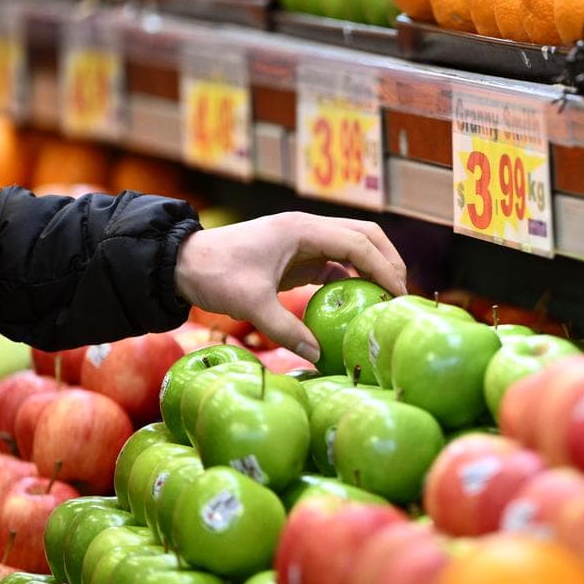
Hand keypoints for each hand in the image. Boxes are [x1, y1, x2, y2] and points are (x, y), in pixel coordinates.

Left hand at [173, 212, 406, 362]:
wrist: (181, 264)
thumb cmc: (214, 275)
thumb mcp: (250, 304)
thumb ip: (285, 330)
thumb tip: (318, 354)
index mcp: (302, 230)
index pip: (358, 243)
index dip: (384, 268)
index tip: (399, 295)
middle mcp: (308, 229)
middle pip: (365, 236)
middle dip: (388, 262)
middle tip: (401, 296)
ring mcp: (304, 241)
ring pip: (353, 247)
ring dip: (372, 269)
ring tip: (386, 302)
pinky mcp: (297, 256)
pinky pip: (334, 264)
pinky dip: (351, 280)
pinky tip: (357, 305)